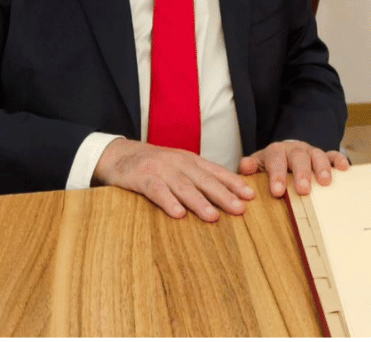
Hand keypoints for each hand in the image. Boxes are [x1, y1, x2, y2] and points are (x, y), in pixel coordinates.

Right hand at [92, 138, 254, 220]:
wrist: (119, 154)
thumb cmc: (154, 165)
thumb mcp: (179, 166)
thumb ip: (199, 177)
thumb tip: (228, 196)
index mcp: (190, 160)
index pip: (216, 172)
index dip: (234, 183)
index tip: (251, 196)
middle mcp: (178, 163)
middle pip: (204, 180)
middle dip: (224, 195)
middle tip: (240, 209)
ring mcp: (160, 169)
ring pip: (184, 186)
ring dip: (200, 202)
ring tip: (213, 216)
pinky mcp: (141, 177)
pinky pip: (156, 191)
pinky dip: (168, 202)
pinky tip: (179, 214)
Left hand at [239, 140, 349, 196]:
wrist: (285, 153)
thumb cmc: (271, 166)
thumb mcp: (258, 165)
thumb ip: (251, 166)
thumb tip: (245, 167)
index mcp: (275, 152)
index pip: (275, 160)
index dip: (277, 175)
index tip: (278, 191)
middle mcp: (294, 150)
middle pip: (298, 157)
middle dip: (301, 174)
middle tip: (303, 189)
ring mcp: (310, 152)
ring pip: (317, 155)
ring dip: (322, 168)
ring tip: (325, 182)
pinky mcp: (324, 156)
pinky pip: (332, 155)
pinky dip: (338, 160)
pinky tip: (344, 169)